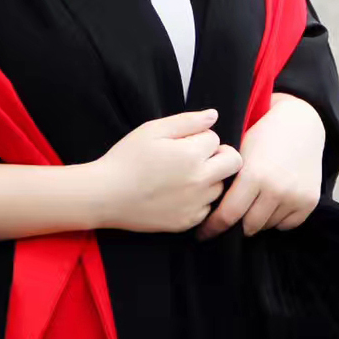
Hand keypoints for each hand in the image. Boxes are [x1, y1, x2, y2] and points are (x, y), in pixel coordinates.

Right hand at [95, 110, 242, 233]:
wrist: (105, 195)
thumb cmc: (127, 158)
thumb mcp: (152, 129)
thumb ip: (187, 121)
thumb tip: (213, 116)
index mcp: (192, 155)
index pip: (216, 138)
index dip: (200, 136)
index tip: (182, 141)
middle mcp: (200, 181)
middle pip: (233, 162)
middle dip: (219, 155)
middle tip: (195, 155)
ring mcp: (196, 205)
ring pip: (220, 185)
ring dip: (209, 177)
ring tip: (182, 175)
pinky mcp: (188, 222)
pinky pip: (207, 207)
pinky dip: (199, 199)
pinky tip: (177, 193)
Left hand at [197, 94, 324, 240]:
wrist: (299, 124)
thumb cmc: (263, 136)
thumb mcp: (240, 152)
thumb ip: (227, 179)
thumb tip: (206, 206)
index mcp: (254, 175)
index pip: (228, 215)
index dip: (213, 227)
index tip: (203, 235)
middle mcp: (276, 190)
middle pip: (249, 226)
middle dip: (237, 223)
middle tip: (231, 215)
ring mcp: (295, 197)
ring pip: (267, 226)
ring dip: (258, 220)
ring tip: (254, 201)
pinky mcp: (309, 202)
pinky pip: (286, 225)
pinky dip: (277, 219)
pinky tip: (272, 201)